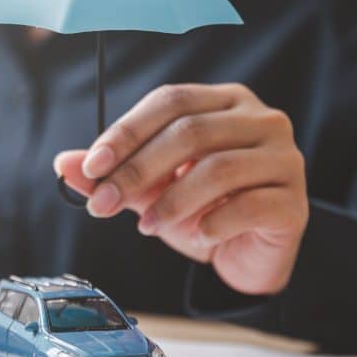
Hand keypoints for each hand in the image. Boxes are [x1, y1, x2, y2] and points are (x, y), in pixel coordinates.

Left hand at [54, 83, 307, 295]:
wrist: (245, 255)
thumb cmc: (200, 210)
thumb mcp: (148, 191)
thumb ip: (111, 175)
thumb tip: (62, 163)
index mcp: (224, 102)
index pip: (171, 101)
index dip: (127, 132)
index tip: (91, 166)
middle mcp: (261, 120)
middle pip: (191, 132)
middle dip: (138, 171)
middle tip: (101, 204)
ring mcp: (284, 159)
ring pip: (219, 168)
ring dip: (171, 201)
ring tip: (145, 227)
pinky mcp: (294, 203)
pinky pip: (248, 206)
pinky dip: (212, 223)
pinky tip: (195, 236)